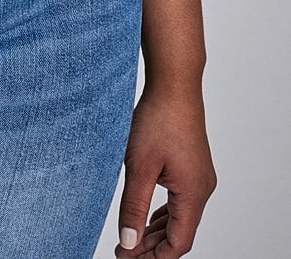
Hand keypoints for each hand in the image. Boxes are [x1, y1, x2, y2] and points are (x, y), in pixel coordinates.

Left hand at [115, 83, 215, 255]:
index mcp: (193, 193)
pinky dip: (163, 214)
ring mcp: (200, 178)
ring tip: (131, 239)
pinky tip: (147, 217)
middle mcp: (202, 189)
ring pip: (180, 217)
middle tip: (124, 252)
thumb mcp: (139, 166)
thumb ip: (133, 207)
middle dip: (152, 247)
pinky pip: (180, 201)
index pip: (177, 243)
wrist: (174, 84)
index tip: (125, 258)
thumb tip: (128, 243)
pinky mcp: (193, 167)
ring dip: (157, 231)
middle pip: (180, 233)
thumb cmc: (158, 119)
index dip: (152, 257)